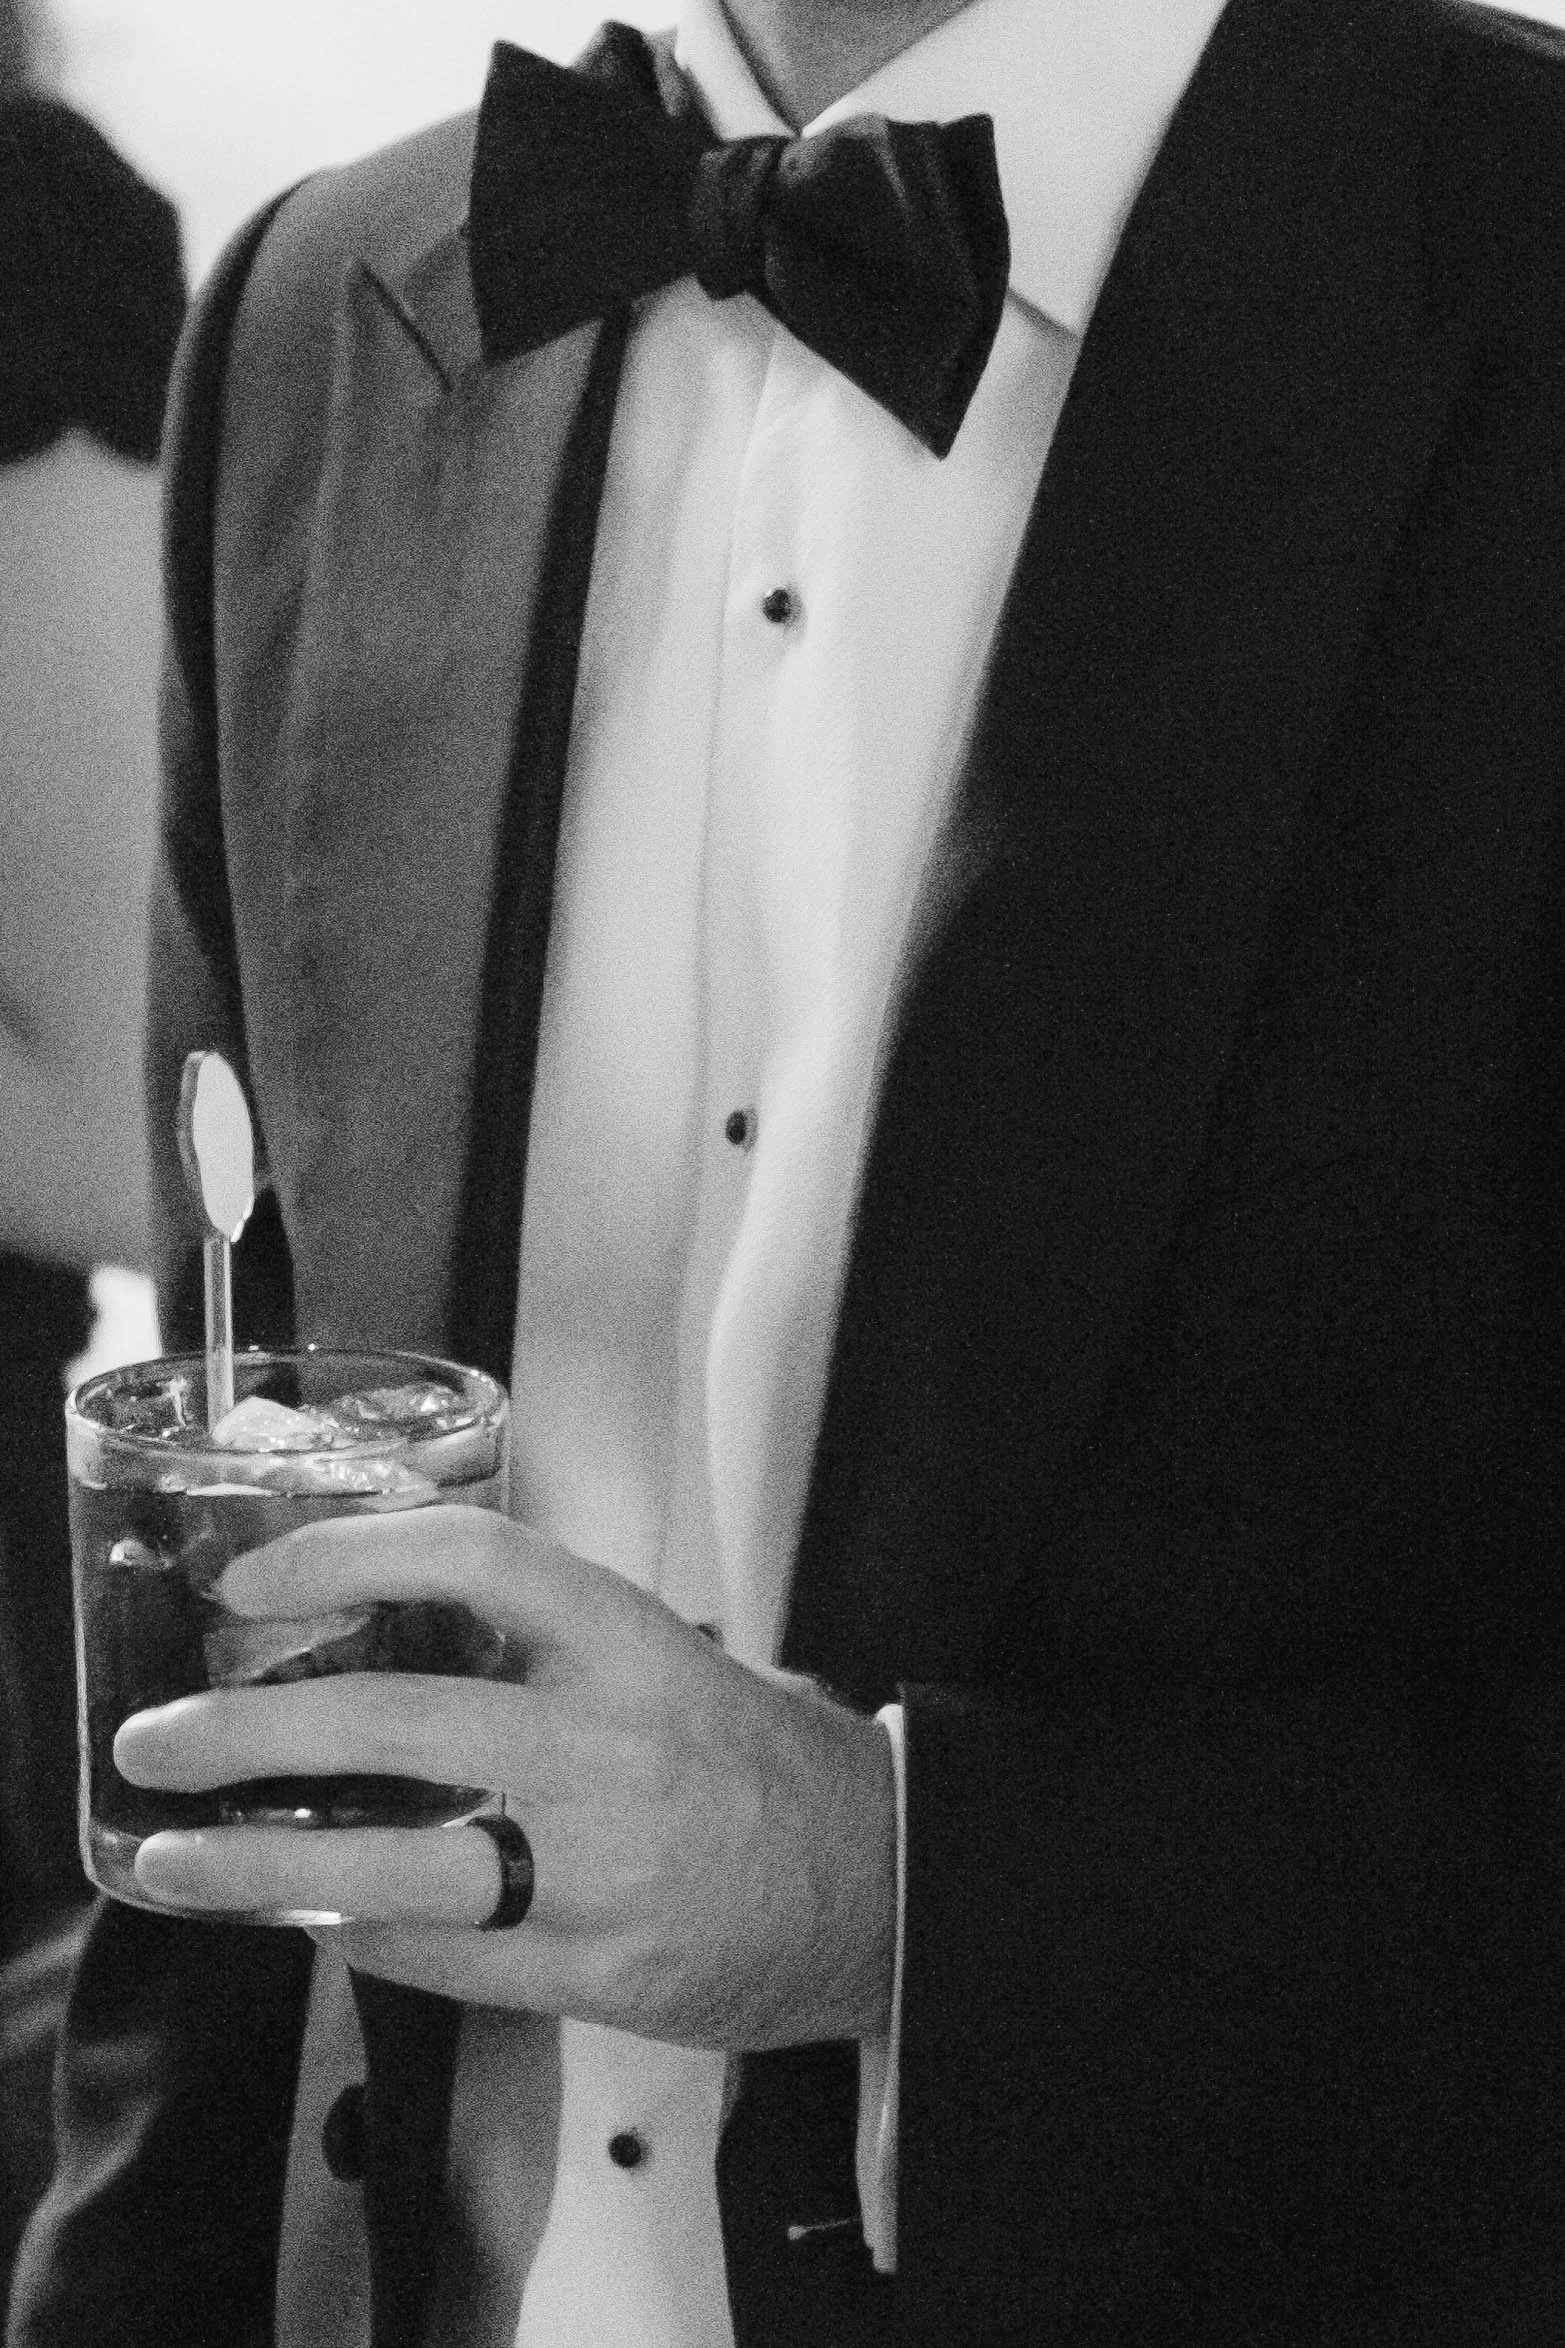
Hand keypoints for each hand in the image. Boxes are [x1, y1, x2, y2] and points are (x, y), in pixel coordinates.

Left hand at [114, 1508, 896, 2049]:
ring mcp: (599, 1867)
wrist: (882, 1882)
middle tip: (164, 1737)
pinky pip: (443, 1959)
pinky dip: (358, 1936)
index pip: (476, 1560)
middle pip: (399, 1721)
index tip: (256, 1579)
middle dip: (253, 1729)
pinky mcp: (596, 1970)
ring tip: (180, 1862)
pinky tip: (306, 1920)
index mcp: (632, 1644)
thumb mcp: (673, 1657)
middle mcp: (609, 1744)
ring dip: (265, 1865)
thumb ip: (552, 1642)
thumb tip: (393, 1621)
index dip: (350, 1554)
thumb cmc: (767, 1759)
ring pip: (397, 1866)